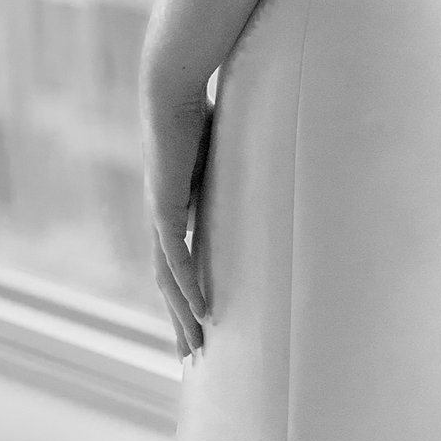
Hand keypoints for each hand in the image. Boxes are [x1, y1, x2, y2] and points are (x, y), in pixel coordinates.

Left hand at [144, 70, 213, 360]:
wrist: (171, 84)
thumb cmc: (201, 106)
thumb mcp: (228, 151)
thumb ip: (242, 168)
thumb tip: (281, 165)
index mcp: (176, 207)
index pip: (178, 263)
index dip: (188, 295)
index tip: (202, 325)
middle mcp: (162, 217)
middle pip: (169, 283)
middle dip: (180, 321)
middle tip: (193, 356)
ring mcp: (160, 214)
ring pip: (169, 279)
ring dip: (182, 315)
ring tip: (197, 347)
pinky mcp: (165, 207)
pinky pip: (175, 258)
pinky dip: (186, 288)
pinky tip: (199, 313)